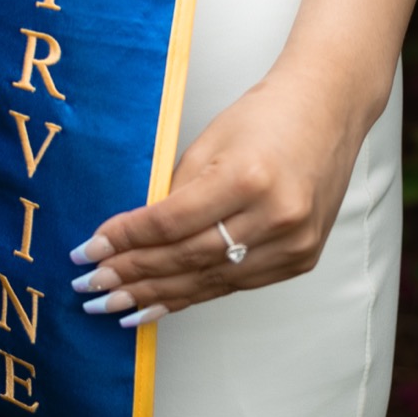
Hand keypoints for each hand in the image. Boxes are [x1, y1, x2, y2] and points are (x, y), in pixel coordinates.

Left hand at [66, 59, 373, 328]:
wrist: (329, 111)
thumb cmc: (265, 115)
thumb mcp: (210, 142)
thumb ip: (176, 192)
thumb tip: (132, 237)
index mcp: (248, 177)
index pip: (172, 221)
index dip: (126, 240)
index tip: (89, 249)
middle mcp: (275, 216)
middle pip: (188, 258)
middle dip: (133, 274)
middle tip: (90, 287)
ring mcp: (293, 243)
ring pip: (210, 280)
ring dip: (157, 295)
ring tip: (114, 305)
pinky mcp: (301, 259)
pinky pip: (236, 285)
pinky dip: (195, 294)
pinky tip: (160, 303)